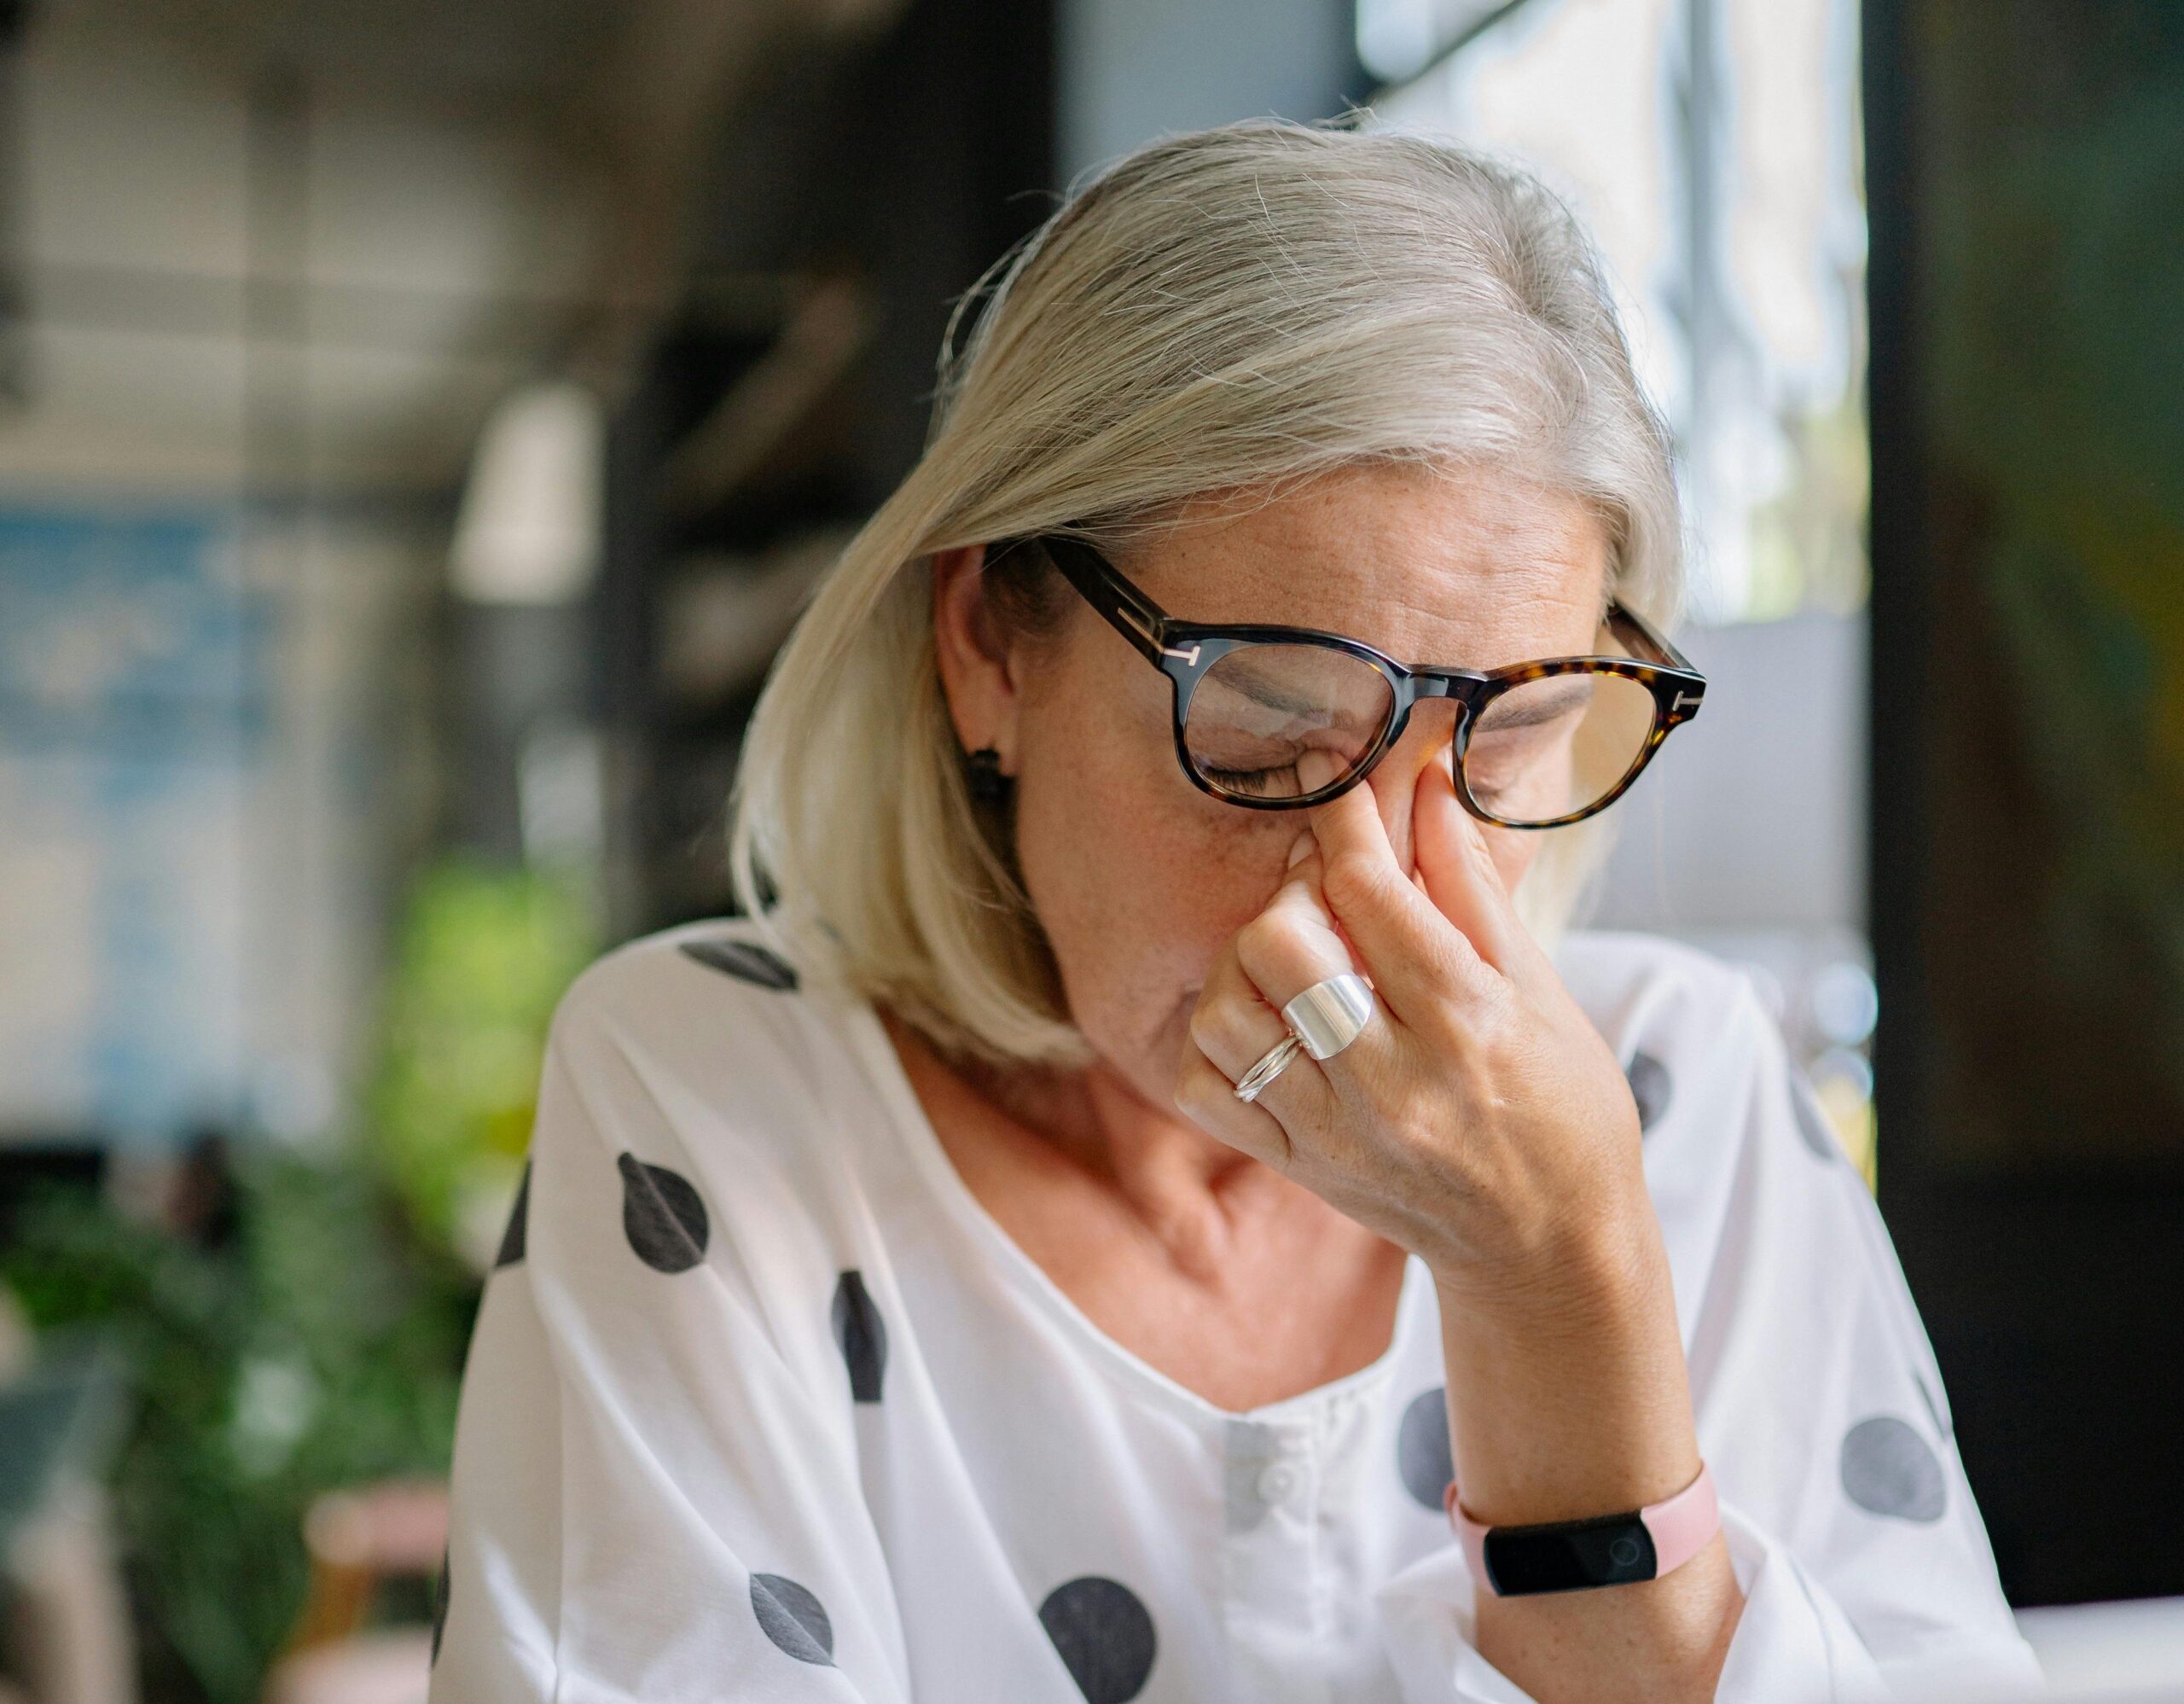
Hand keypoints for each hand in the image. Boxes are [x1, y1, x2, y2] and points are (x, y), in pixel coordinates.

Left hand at [1174, 745, 1653, 1303]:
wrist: (1550, 1247)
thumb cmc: (1563, 1110)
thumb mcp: (1541, 988)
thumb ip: (1470, 886)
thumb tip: (1426, 786)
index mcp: (1465, 1021)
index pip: (1368, 888)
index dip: (1342, 818)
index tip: (1336, 784)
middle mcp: (1391, 1078)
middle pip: (1277, 943)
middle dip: (1293, 892)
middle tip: (1325, 892)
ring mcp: (1333, 1128)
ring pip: (1226, 1010)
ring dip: (1246, 963)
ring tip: (1295, 959)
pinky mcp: (1296, 1164)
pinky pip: (1204, 1084)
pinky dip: (1216, 1037)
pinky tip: (1264, 1020)